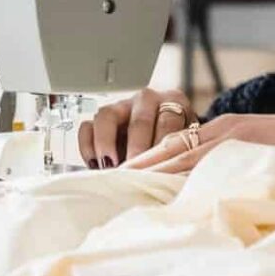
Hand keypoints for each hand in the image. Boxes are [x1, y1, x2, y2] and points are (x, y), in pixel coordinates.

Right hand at [78, 86, 196, 167]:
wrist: (167, 136)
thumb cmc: (179, 142)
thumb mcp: (188, 143)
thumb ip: (184, 154)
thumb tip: (177, 176)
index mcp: (174, 101)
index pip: (168, 121)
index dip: (161, 146)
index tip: (157, 168)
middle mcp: (146, 99)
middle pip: (139, 120)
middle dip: (136, 148)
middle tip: (134, 171)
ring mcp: (121, 106)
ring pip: (106, 116)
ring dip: (106, 143)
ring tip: (110, 166)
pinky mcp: (102, 119)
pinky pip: (87, 127)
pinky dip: (87, 146)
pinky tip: (95, 164)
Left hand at [124, 113, 274, 174]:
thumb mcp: (257, 157)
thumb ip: (230, 167)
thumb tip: (207, 193)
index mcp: (222, 130)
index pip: (177, 145)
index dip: (149, 160)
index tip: (124, 174)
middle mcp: (222, 129)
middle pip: (172, 147)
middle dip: (141, 164)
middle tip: (112, 179)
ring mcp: (233, 137)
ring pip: (184, 153)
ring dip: (155, 169)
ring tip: (128, 183)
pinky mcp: (245, 146)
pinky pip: (209, 161)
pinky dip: (185, 173)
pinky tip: (167, 185)